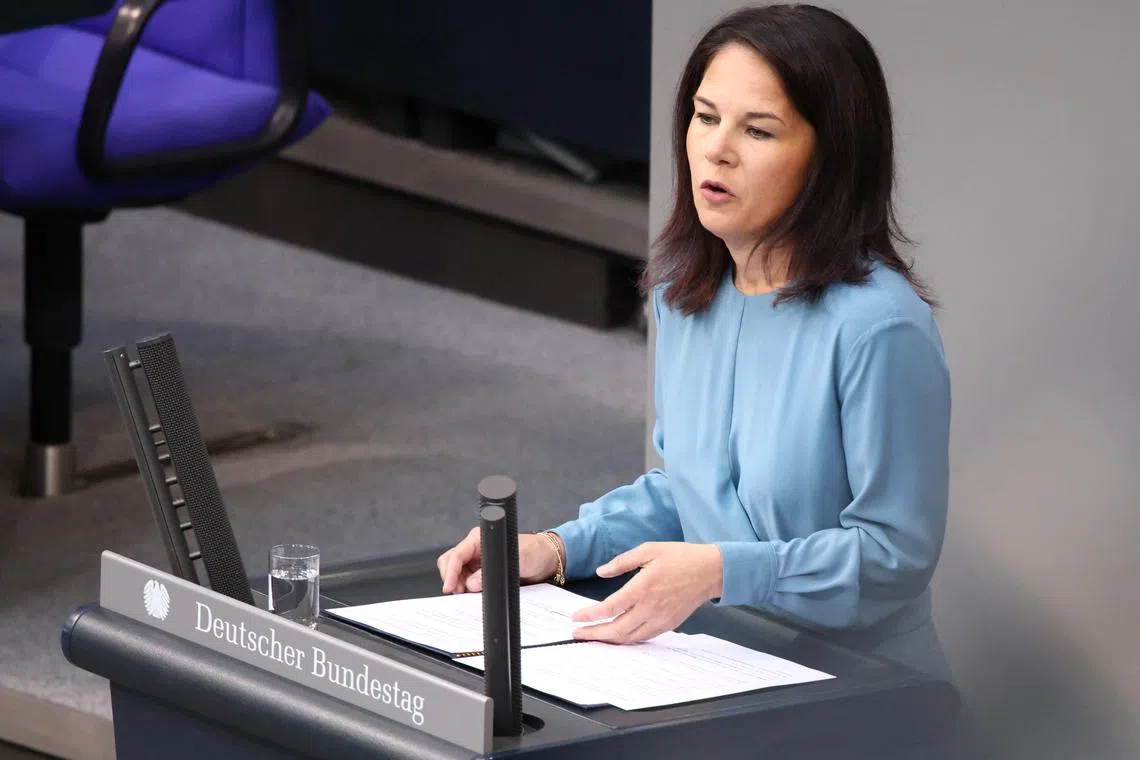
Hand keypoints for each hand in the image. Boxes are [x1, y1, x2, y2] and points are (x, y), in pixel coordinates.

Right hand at [436, 527, 560, 593]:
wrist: (545, 559)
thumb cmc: (534, 552)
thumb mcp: (516, 561)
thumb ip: (492, 573)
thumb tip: (471, 585)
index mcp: (479, 539)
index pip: (456, 555)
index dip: (450, 572)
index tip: (449, 588)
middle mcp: (475, 548)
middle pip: (450, 562)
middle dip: (451, 579)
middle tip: (457, 595)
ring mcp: (476, 560)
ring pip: (456, 573)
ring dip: (457, 585)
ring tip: (466, 596)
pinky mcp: (481, 572)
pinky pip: (465, 580)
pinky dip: (464, 589)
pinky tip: (471, 596)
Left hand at [570, 542, 722, 643]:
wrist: (710, 571)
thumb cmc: (680, 557)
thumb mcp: (648, 549)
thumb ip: (622, 562)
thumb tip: (601, 571)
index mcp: (643, 587)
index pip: (610, 607)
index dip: (590, 615)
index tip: (576, 617)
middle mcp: (650, 607)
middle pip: (616, 629)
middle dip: (594, 634)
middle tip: (577, 634)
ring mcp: (660, 619)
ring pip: (630, 638)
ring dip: (609, 640)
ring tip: (593, 637)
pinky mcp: (668, 624)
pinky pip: (643, 637)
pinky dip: (627, 640)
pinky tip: (617, 636)